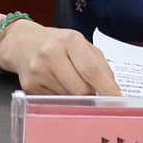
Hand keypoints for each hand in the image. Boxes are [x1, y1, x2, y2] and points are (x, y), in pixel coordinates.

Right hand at [0, 20, 121, 95]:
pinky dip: (62, 99)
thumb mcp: (82, 46)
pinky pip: (54, 102)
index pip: (92, 70)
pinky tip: (58, 86)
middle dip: (92, 96)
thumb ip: (99, 65)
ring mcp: (38, 71)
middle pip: (81, 89)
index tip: (118, 101)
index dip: (107, 89)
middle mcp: (51, 54)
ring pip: (68, 98)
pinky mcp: (29, 86)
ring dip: (76, 98)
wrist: (24, 43)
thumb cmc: (59, 45)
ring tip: (71, 83)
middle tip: (96, 96)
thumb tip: (113, 91)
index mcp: (70, 40)